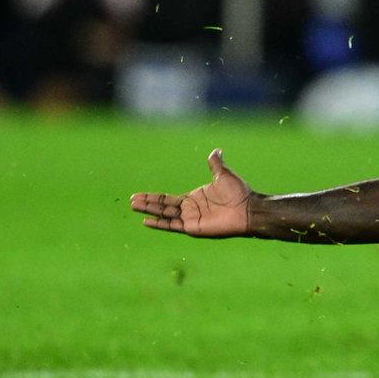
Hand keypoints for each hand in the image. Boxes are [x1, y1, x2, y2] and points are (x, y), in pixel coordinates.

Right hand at [130, 149, 252, 237]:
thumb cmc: (238, 193)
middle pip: (163, 206)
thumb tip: (216, 150)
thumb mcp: (224, 174)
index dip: (154, 197)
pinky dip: (159, 223)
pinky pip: (172, 225)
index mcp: (193, 198)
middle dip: (147, 203)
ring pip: (164, 214)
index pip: (168, 198)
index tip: (139, 194)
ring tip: (133, 206)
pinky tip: (146, 221)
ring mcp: (190, 219)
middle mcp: (189, 209)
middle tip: (130, 200)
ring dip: (149, 210)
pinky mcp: (193, 227)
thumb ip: (216, 164)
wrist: (248, 208)